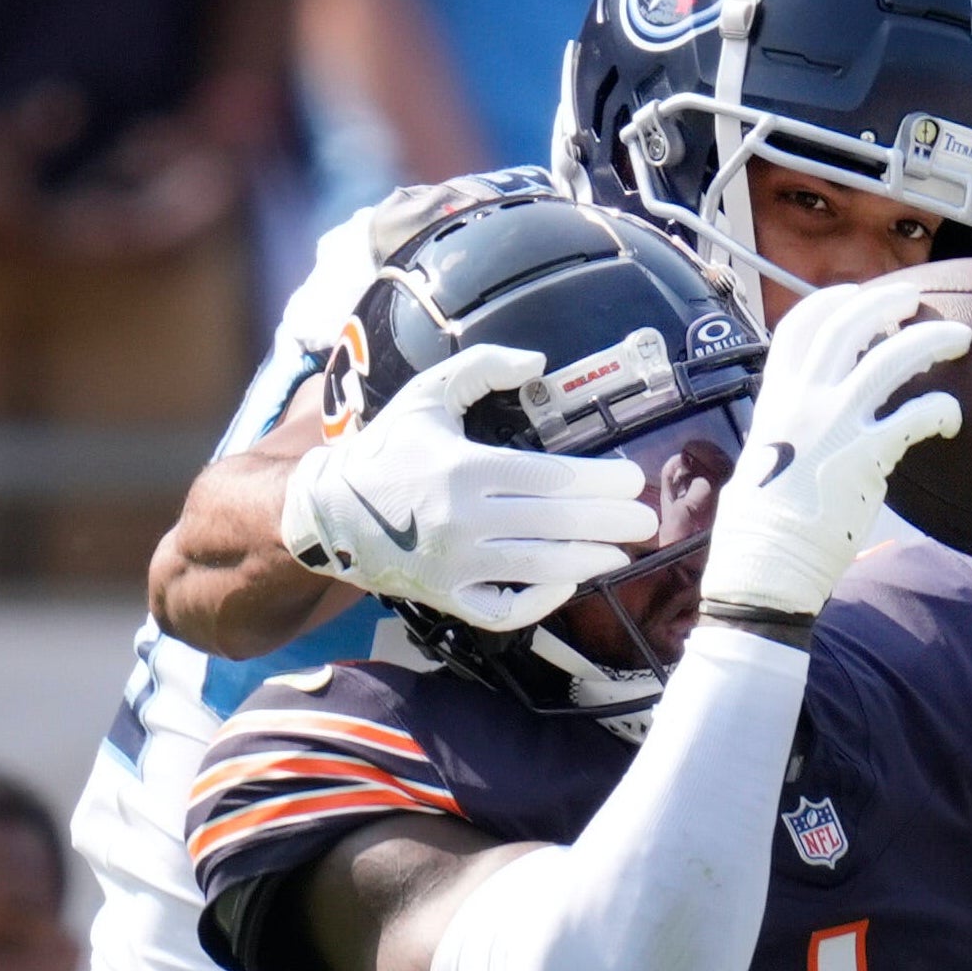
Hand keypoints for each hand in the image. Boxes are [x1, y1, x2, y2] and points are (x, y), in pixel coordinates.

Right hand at [281, 343, 660, 628]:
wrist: (326, 512)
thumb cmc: (388, 450)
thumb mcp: (428, 394)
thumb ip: (483, 368)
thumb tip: (538, 361)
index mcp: (466, 468)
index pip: (552, 478)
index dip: (601, 483)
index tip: (632, 482)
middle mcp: (464, 519)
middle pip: (556, 524)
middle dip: (609, 524)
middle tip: (645, 522)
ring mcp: (456, 564)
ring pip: (539, 568)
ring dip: (588, 561)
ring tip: (619, 553)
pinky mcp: (447, 597)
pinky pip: (504, 609)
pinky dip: (538, 602)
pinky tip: (565, 583)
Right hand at [700, 281, 970, 617]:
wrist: (765, 566)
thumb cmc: (760, 525)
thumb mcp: (761, 459)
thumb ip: (784, 430)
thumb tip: (799, 425)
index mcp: (775, 398)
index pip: (799, 328)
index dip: (830, 302)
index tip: (855, 296)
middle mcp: (803, 400)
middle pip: (849, 325)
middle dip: (887, 304)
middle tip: (916, 301)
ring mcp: (835, 424)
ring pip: (890, 358)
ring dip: (930, 339)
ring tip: (960, 336)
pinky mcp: (867, 456)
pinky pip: (916, 416)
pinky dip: (942, 409)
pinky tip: (951, 417)